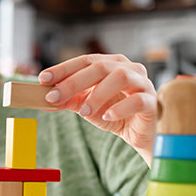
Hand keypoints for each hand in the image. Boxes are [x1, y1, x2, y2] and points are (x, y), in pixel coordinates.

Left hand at [38, 54, 156, 165]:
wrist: (139, 134)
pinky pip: (137, 100)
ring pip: (120, 78)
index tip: (43, 79)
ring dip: (97, 94)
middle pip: (99, 67)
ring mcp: (143, 83)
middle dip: (73, 82)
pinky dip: (119, 108)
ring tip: (83, 111)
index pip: (84, 61)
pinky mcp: (152, 102)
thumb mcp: (86, 106)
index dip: (63, 69)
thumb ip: (68, 100)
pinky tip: (106, 117)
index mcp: (111, 64)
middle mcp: (128, 68)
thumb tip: (45, 98)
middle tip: (53, 97)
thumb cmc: (113, 114)